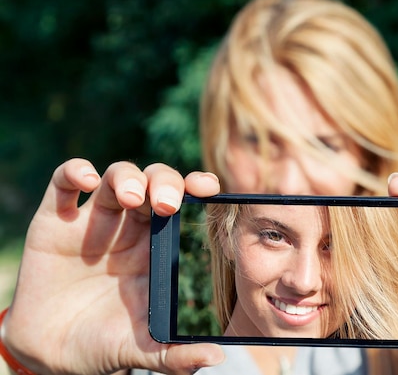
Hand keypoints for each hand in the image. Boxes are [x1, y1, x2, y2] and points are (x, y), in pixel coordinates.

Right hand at [2, 160, 224, 374]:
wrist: (51, 353)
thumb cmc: (103, 342)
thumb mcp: (142, 349)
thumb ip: (175, 355)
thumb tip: (216, 359)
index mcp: (157, 247)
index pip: (184, 204)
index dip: (196, 187)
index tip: (210, 188)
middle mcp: (130, 227)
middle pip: (154, 182)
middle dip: (165, 182)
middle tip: (168, 203)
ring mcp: (94, 220)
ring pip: (117, 176)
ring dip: (127, 177)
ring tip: (131, 197)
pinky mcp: (55, 221)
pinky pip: (64, 183)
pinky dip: (76, 171)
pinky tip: (88, 180)